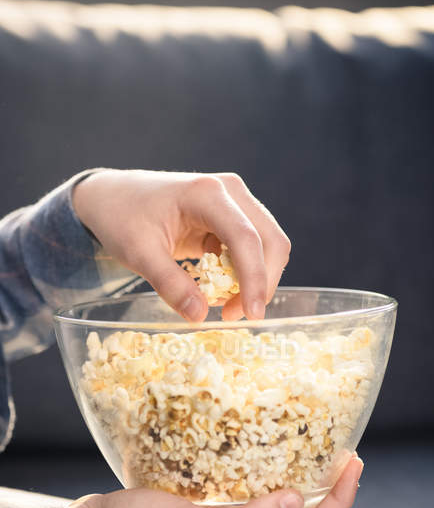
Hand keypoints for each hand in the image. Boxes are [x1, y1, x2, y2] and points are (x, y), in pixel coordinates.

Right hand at [67, 455, 362, 507]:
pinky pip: (250, 488)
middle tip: (342, 451)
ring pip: (278, 501)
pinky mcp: (206, 502)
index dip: (341, 500)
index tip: (354, 462)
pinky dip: (266, 469)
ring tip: (310, 445)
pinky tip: (259, 446)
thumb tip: (298, 500)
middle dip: (330, 487)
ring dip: (302, 477)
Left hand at [72, 169, 290, 320]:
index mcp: (206, 193)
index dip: (255, 278)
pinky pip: (252, 249)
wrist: (111, 196)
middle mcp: (229, 192)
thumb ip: (170, 284)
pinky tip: (220, 289)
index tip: (252, 314)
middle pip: (270, 241)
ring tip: (225, 306)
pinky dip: (244, 273)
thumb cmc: (122, 217)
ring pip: (267, 246)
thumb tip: (200, 315)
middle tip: (235, 315)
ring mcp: (234, 202)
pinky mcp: (231, 217)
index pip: (245, 238)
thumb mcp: (139, 253)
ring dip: (256, 279)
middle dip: (261, 282)